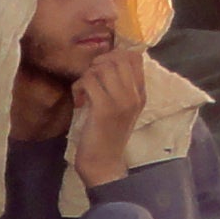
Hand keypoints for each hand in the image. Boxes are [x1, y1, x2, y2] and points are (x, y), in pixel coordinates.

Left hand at [70, 45, 152, 188]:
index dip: (115, 55)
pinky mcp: (104, 109)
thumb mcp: (119, 107)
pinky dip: (79, 87)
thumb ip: (119, 86)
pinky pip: (89, 81)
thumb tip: (106, 60)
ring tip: (83, 91)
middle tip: (90, 78)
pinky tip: (79, 100)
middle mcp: (134, 95)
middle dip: (98, 62)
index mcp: (140, 93)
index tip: (101, 69)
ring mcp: (121, 102)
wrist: (103, 163)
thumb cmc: (106, 134)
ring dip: (87, 75)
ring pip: (102, 67)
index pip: (135, 57)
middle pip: (118, 58)